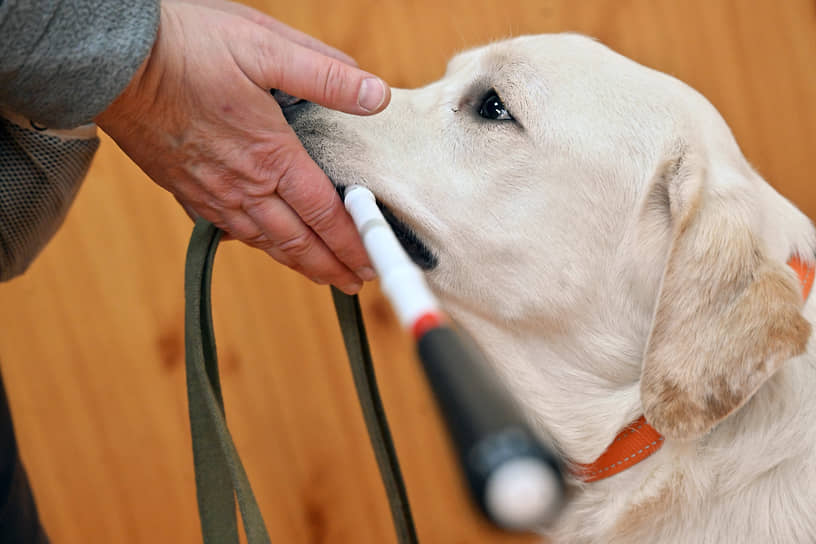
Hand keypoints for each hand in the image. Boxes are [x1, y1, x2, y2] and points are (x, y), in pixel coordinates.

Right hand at [96, 0, 389, 293]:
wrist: (109, 59)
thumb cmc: (186, 47)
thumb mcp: (265, 47)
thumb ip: (325, 75)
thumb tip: (376, 94)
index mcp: (270, 154)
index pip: (324, 213)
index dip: (352, 242)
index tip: (371, 263)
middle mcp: (242, 184)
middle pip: (296, 241)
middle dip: (330, 266)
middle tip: (354, 284)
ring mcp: (210, 192)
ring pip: (263, 241)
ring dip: (297, 262)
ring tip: (320, 275)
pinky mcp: (184, 190)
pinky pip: (229, 229)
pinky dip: (256, 245)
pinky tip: (264, 246)